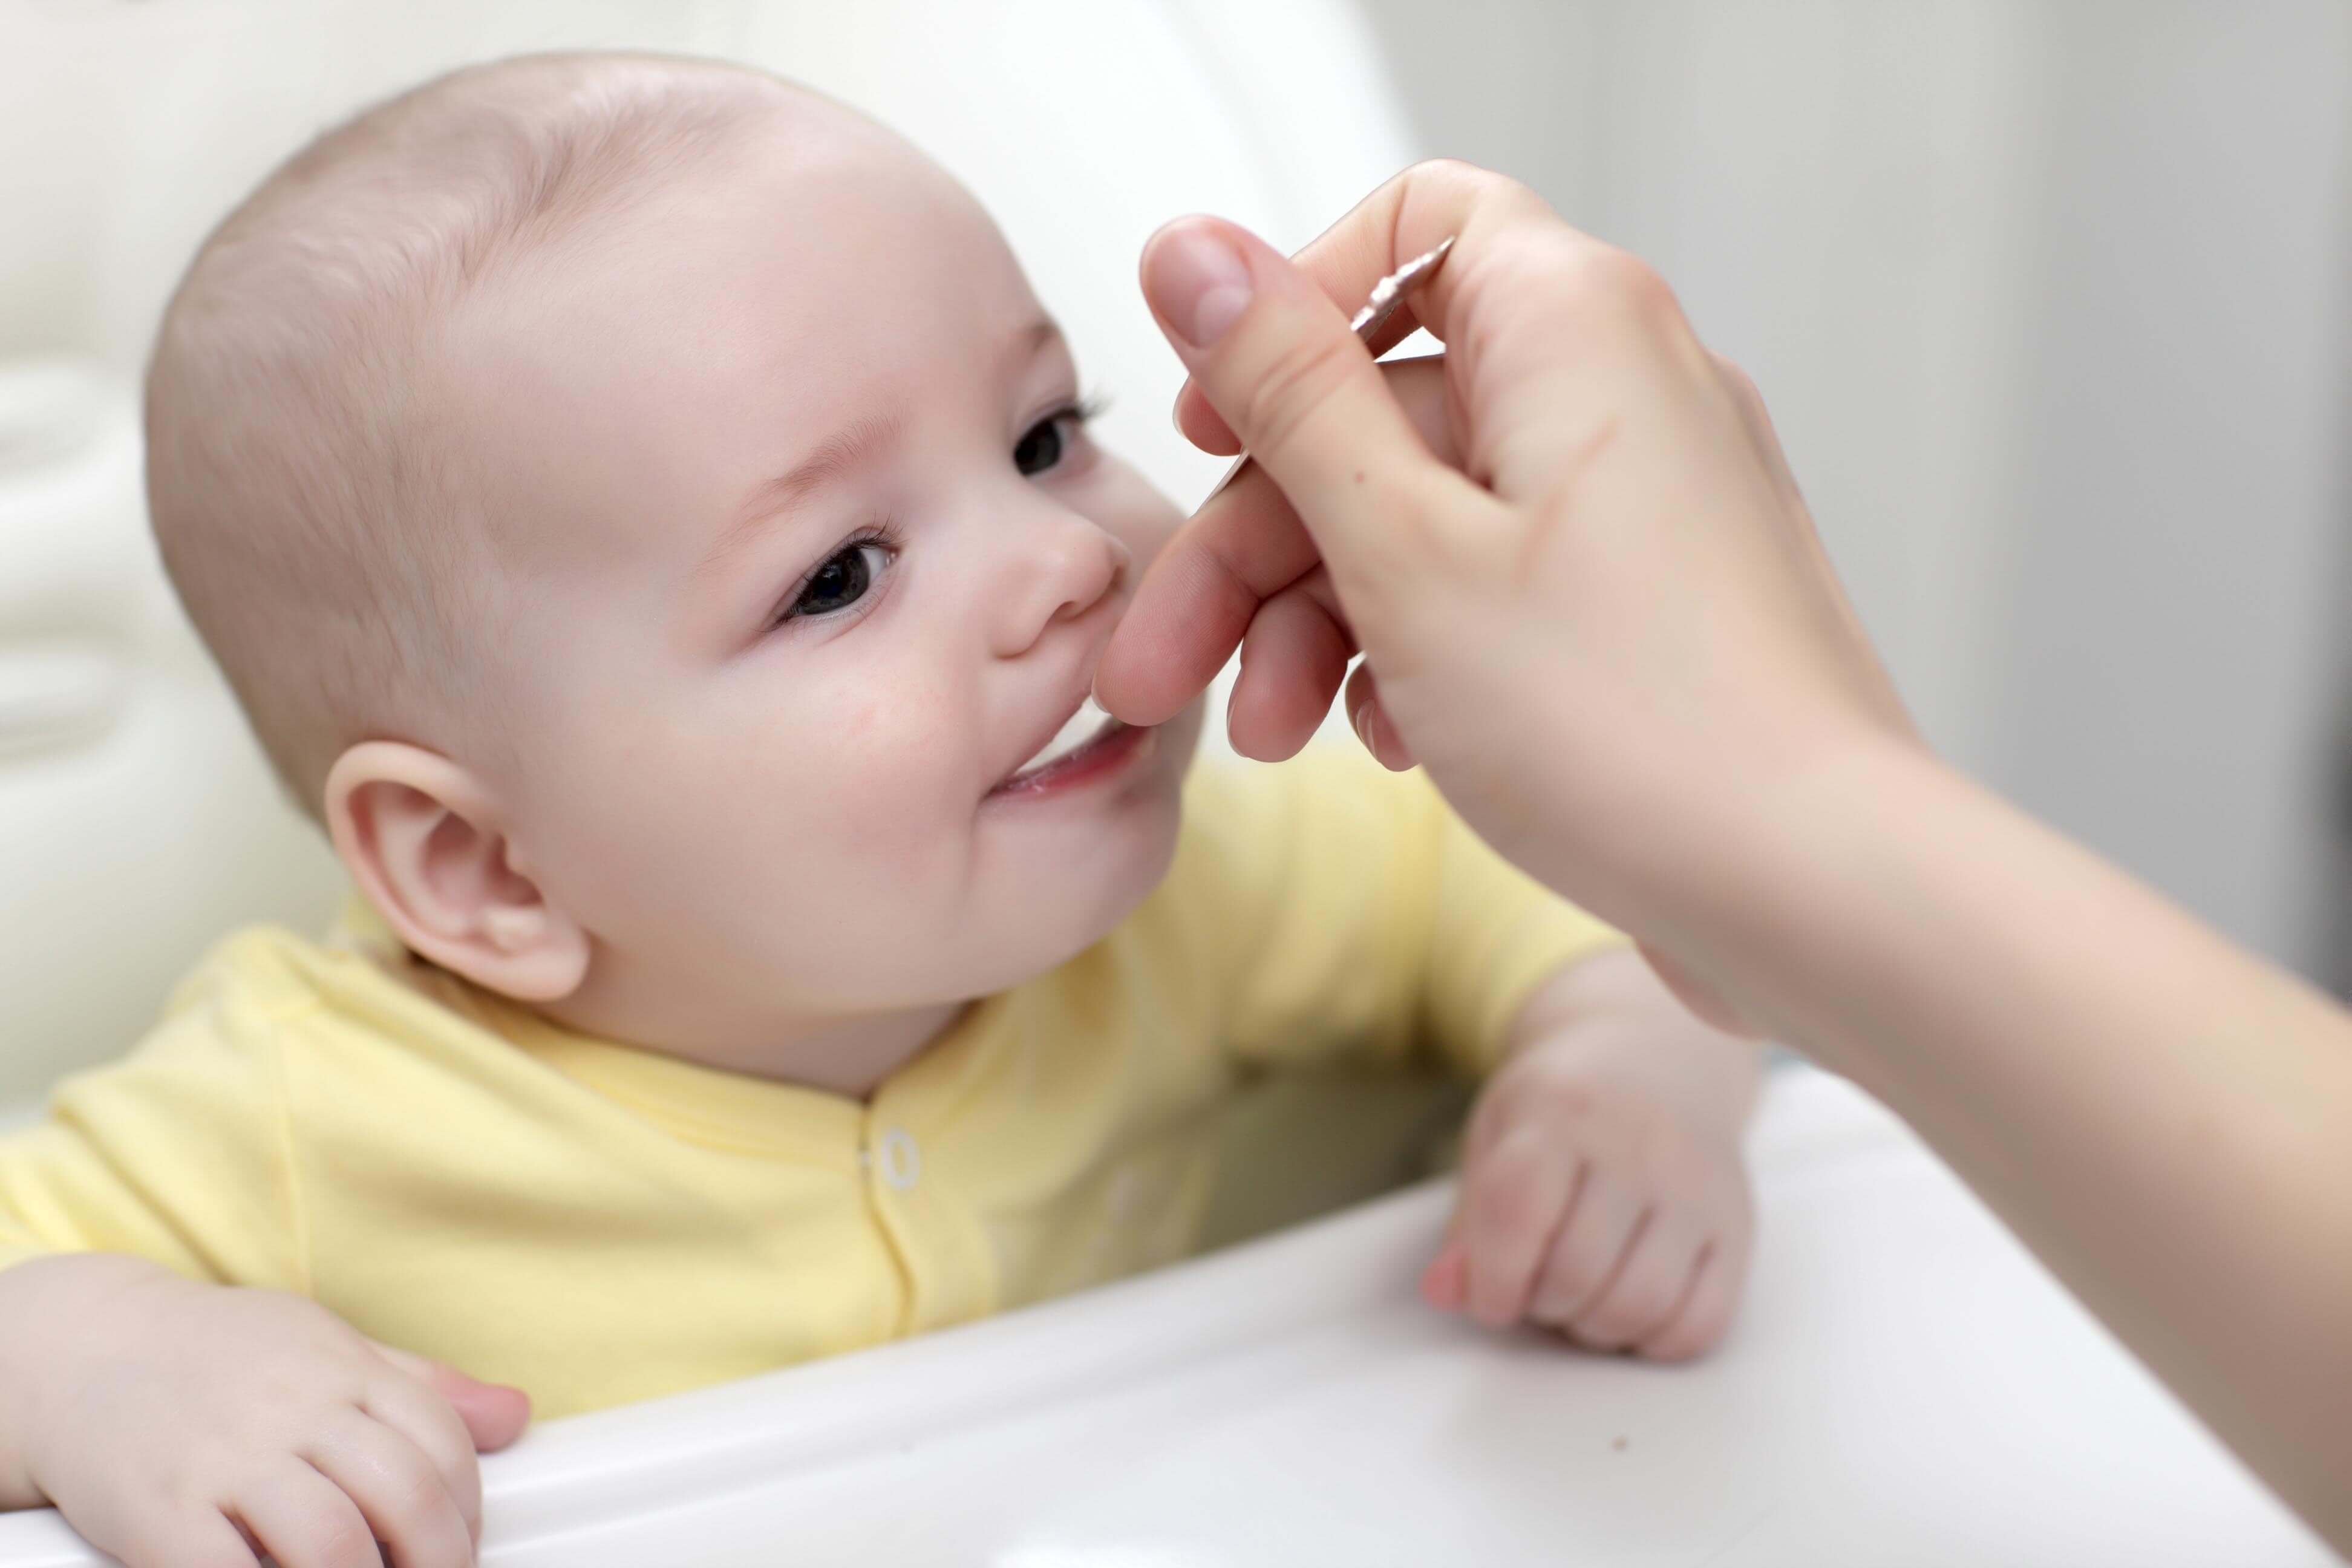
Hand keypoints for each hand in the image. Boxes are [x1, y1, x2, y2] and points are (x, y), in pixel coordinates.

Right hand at [0, 1254, 528, 1567]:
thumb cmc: (223, 1357)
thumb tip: (515, 1416)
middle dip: (436, 1559)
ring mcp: (226, 1457)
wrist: (86, 1349)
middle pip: (401, 1495)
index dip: (466, 1510)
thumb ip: (420, 1387)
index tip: (460, 1549)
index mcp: (343, 1368)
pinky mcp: (160, 1508)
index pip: (439, 1443)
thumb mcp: (327, 1348)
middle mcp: (294, 1407)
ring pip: (328, 1542)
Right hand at [1097, 160, 1913, 1026]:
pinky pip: (1499, 583)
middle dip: (1258, 540)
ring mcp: (1648, 498)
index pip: (1410, 227)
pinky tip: (1386, 746)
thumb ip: (1287, 389)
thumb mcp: (1401, 546)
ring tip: (1274, 738)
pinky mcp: (1654, 599)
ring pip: (1431, 513)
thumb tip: (1189, 246)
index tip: (1209, 428)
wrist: (1815, 890)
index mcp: (1570, 324)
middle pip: (1386, 409)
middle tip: (1166, 665)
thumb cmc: (1629, 723)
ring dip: (1321, 618)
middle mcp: (1624, 386)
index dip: (1288, 314)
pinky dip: (1419, 650)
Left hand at [1422, 950, 1758, 1360]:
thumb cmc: (1563, 1105)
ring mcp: (1697, 1186)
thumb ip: (1472, 1219)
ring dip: (1593, 1327)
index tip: (1492, 1296)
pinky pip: (1700, 1323)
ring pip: (1638, 1305)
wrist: (1658, 1055)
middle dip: (1540, 1305)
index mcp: (1561, 1109)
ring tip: (1579, 1298)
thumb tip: (1445, 1293)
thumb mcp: (1498, 1133)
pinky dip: (1654, 1341)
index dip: (1492, 1279)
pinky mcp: (1737, 1225)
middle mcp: (1638, 1143)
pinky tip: (1630, 1311)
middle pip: (1575, 1272)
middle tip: (1537, 1287)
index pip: (1517, 1215)